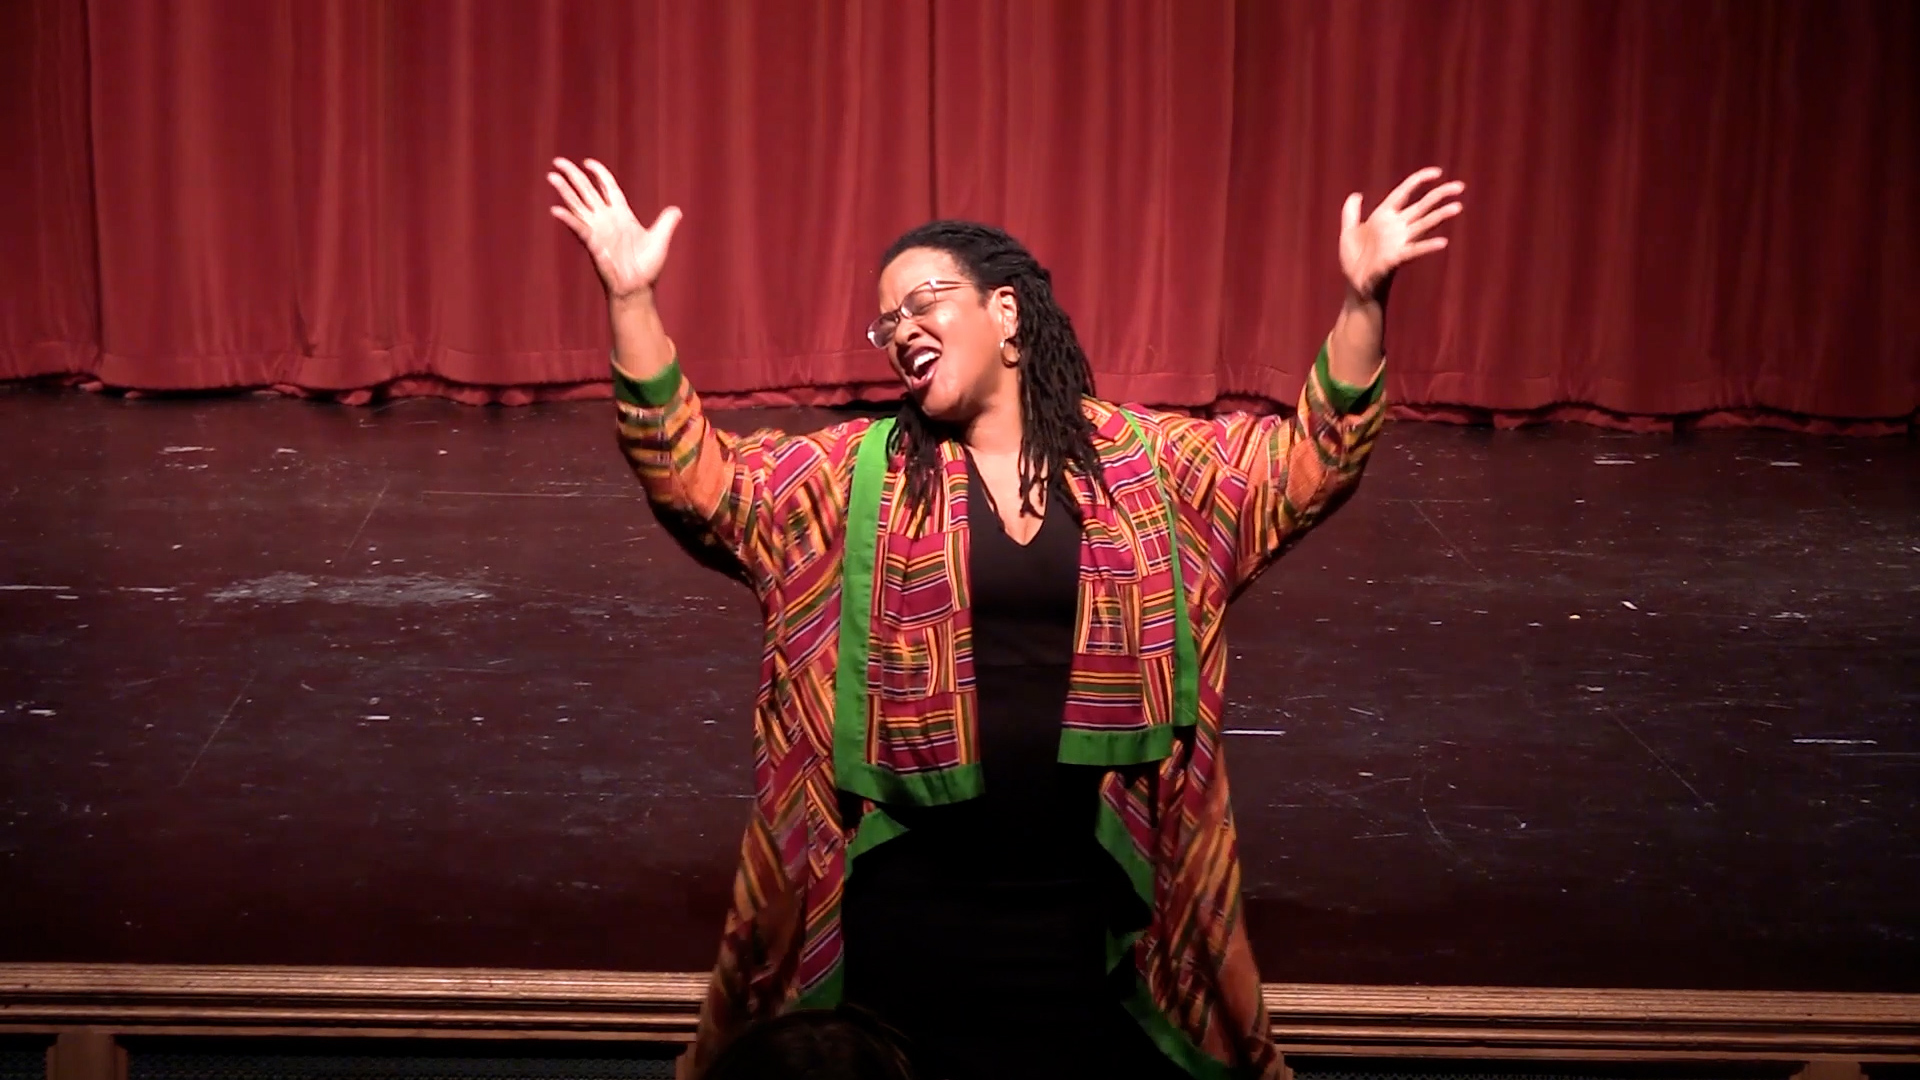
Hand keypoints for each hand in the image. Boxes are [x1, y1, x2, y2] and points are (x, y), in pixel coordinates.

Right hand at [547, 157, 680, 301]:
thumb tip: (677, 210)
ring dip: (565, 191)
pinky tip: (556, 210)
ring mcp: (598, 230)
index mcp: (622, 215)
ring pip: (577, 205)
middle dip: (573, 176)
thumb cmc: (647, 267)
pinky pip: (579, 228)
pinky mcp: (593, 244)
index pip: (608, 187)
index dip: (599, 174)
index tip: (587, 162)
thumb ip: (666, 222)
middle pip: (587, 191)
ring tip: (552, 176)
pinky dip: (568, 219)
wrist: (639, 288)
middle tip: (558, 161)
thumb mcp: (660, 239)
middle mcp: (606, 219)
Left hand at [1340, 166, 1463, 301]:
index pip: (1404, 192)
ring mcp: (1399, 241)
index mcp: (1384, 216)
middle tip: (1460, 187)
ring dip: (1440, 216)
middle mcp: (1396, 226)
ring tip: (1457, 208)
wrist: (1354, 284)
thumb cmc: (1353, 260)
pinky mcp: (1397, 258)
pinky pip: (1415, 250)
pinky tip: (1443, 242)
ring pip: (1424, 224)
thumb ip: (1351, 213)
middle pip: (1422, 206)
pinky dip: (1428, 246)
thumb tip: (1357, 194)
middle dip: (1440, 195)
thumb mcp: (1348, 232)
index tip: (1437, 172)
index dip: (1419, 180)